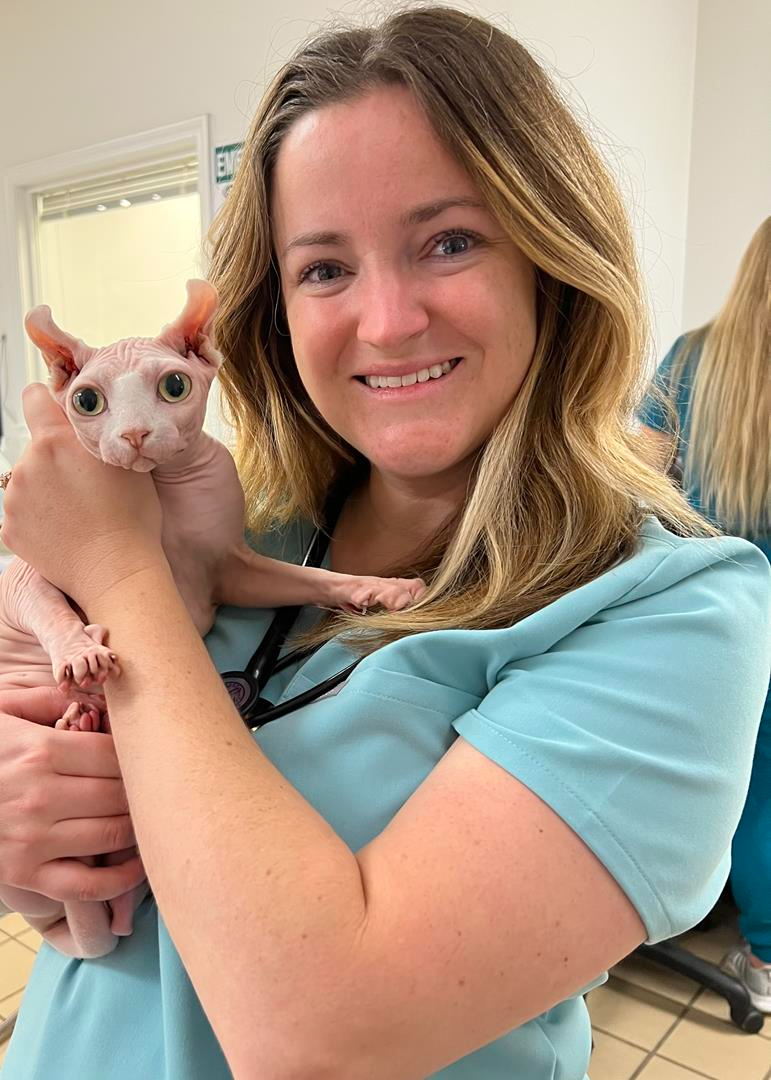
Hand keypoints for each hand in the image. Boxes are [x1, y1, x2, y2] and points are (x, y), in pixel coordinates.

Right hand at [0, 687, 144, 902]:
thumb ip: (46, 700)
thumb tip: (94, 697)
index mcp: (40, 751)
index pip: (115, 755)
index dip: (135, 756)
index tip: (141, 757)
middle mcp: (40, 797)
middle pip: (120, 794)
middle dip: (142, 791)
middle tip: (152, 787)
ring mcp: (32, 840)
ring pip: (112, 834)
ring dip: (137, 827)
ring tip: (148, 818)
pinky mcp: (24, 875)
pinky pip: (86, 886)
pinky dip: (119, 880)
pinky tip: (137, 865)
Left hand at [1, 384, 163, 609]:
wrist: (117, 571)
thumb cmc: (132, 518)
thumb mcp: (125, 462)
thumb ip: (98, 435)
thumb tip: (89, 421)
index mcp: (55, 441)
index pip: (34, 396)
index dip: (48, 404)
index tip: (58, 418)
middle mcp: (27, 465)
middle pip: (35, 446)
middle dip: (55, 458)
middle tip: (86, 484)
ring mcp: (13, 499)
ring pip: (27, 480)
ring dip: (46, 489)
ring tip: (77, 511)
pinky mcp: (9, 528)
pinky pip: (21, 512)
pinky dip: (38, 518)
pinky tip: (64, 530)